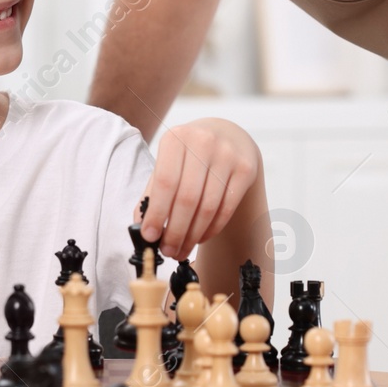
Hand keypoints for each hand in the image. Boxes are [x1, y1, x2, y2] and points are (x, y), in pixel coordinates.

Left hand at [140, 118, 260, 260]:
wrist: (228, 135)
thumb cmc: (191, 154)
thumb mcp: (168, 163)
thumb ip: (153, 193)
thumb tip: (142, 228)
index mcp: (176, 138)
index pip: (165, 182)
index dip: (156, 213)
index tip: (149, 237)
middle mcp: (203, 142)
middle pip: (188, 199)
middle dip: (175, 232)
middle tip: (167, 251)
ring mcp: (227, 155)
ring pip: (208, 207)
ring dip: (192, 235)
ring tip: (181, 250)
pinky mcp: (246, 169)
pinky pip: (226, 209)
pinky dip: (211, 229)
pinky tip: (200, 237)